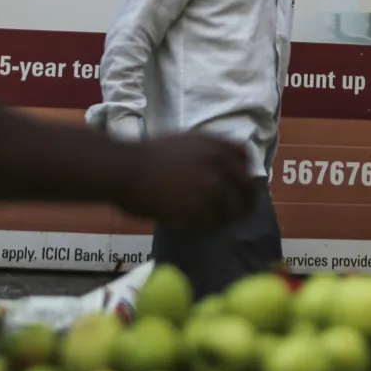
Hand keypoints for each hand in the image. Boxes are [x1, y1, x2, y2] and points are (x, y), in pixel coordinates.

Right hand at [118, 133, 255, 230]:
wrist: (124, 168)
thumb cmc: (148, 155)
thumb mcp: (186, 141)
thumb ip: (209, 152)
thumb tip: (225, 170)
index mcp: (215, 145)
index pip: (245, 157)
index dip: (244, 172)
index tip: (238, 185)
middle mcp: (218, 164)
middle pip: (246, 188)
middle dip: (243, 202)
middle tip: (233, 215)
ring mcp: (209, 187)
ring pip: (231, 210)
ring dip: (224, 219)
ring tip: (210, 224)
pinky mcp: (196, 209)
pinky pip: (210, 224)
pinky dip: (204, 228)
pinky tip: (191, 227)